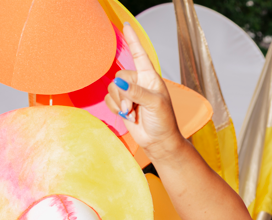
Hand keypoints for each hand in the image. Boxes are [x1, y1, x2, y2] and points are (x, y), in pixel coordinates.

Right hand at [105, 23, 184, 160]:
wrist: (158, 141)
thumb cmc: (163, 122)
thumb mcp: (154, 104)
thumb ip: (137, 92)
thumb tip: (119, 83)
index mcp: (150, 77)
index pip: (139, 55)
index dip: (133, 40)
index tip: (126, 26)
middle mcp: (139, 82)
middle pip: (119, 77)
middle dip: (123, 94)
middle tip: (133, 108)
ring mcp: (129, 94)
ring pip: (112, 89)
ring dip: (120, 104)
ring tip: (133, 114)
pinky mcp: (121, 104)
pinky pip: (109, 100)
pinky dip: (116, 109)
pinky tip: (128, 117)